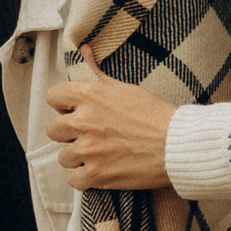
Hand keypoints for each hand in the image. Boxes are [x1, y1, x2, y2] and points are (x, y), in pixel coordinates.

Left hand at [46, 50, 177, 190]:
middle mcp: (84, 122)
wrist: (177, 145)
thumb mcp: (124, 88)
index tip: (75, 111)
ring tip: (98, 155)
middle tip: (88, 135)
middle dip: (68, 133)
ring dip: (78, 157)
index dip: (63, 105)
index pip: (53, 96)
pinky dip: (85, 179)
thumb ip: (97, 72)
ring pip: (64, 157)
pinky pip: (74, 180)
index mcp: (89, 96)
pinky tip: (99, 171)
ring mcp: (89, 151)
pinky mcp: (97, 176)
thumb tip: (83, 50)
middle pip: (53, 130)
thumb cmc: (155, 115)